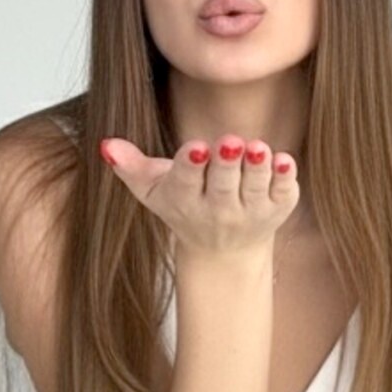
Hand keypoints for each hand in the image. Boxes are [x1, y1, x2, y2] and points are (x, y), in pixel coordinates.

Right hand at [98, 134, 298, 263]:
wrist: (223, 250)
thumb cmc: (184, 206)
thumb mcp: (152, 190)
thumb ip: (130, 166)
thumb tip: (106, 144)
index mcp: (185, 200)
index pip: (186, 182)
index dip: (192, 165)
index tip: (198, 147)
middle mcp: (218, 210)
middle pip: (222, 184)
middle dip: (226, 162)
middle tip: (230, 141)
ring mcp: (250, 212)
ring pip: (254, 187)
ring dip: (257, 167)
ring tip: (258, 147)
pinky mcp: (277, 209)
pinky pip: (283, 193)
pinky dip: (285, 179)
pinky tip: (284, 161)